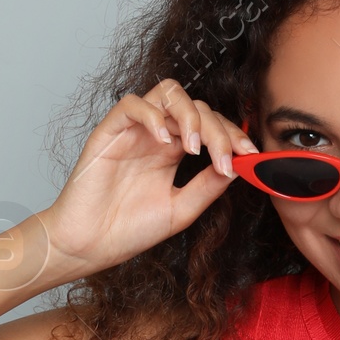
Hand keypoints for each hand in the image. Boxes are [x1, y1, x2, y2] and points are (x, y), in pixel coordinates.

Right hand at [43, 79, 254, 276]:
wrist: (90, 246)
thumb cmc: (128, 230)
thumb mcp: (181, 209)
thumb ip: (207, 186)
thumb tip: (239, 165)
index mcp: (173, 151)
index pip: (209, 126)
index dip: (232, 135)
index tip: (250, 155)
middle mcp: (156, 135)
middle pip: (195, 106)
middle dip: (217, 129)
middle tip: (225, 157)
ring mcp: (134, 131)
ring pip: (168, 93)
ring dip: (189, 115)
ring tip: (194, 148)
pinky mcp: (110, 131)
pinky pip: (133, 104)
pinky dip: (153, 116)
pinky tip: (164, 141)